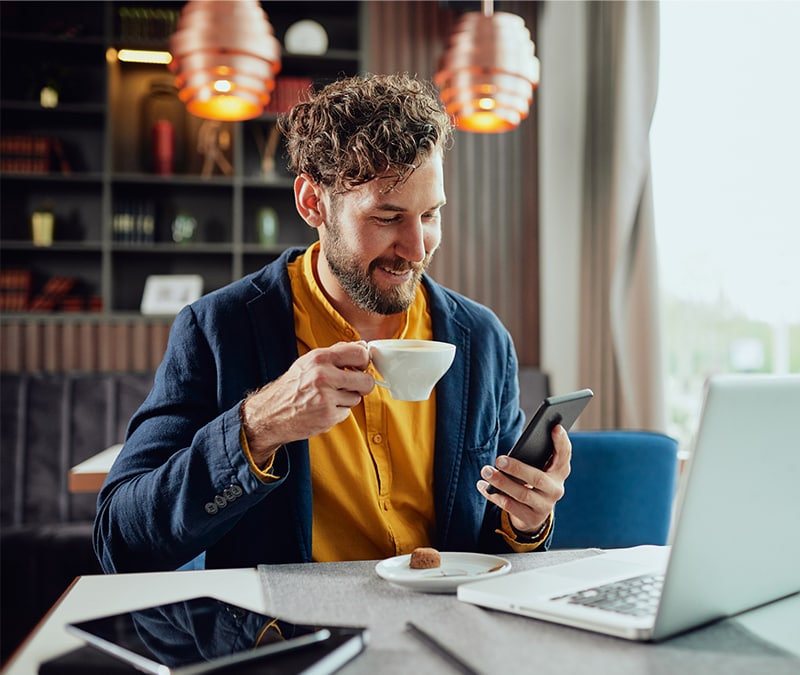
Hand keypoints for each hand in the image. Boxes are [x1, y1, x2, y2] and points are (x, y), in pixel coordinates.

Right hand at [241, 341, 373, 465]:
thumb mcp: (309, 362)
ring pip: (357, 397)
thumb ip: (336, 353)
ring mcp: (326, 397)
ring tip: (328, 397)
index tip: (361, 366)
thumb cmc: (291, 387)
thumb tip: (361, 345)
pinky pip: (347, 412)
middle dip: (363, 384)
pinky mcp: (327, 416)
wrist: (271, 413)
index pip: (359, 353)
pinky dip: (339, 411)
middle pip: (366, 380)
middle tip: (352, 385)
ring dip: (347, 399)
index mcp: (319, 358)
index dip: (365, 361)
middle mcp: (322, 376)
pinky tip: (324, 408)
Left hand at [477, 424, 571, 534]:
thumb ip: (533, 457)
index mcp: (560, 472)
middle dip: (517, 468)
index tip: (555, 427)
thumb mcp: (537, 468)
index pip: (564, 455)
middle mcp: (556, 489)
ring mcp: (545, 506)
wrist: (532, 514)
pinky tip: (482, 486)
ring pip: (522, 494)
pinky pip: (510, 507)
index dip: (561, 442)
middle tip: (499, 460)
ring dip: (501, 482)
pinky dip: (494, 495)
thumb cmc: (532, 480)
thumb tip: (516, 448)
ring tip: (485, 471)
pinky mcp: (531, 518)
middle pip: (537, 478)